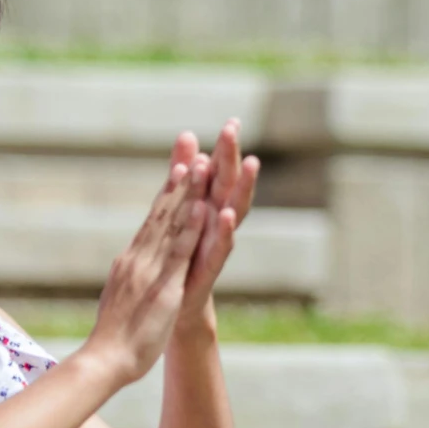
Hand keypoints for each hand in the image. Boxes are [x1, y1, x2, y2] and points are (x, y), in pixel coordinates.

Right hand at [80, 137, 212, 384]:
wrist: (103, 360)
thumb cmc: (112, 338)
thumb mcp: (119, 298)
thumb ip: (126, 279)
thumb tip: (126, 267)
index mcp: (131, 262)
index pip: (152, 221)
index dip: (166, 195)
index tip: (179, 169)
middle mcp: (139, 259)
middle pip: (161, 214)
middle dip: (178, 183)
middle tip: (193, 153)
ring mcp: (151, 270)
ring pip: (171, 225)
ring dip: (187, 194)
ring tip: (200, 166)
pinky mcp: (163, 286)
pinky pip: (181, 253)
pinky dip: (192, 229)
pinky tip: (203, 209)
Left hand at [176, 118, 261, 335]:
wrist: (178, 307)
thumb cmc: (182, 255)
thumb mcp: (181, 209)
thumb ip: (184, 174)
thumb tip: (188, 134)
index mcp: (208, 208)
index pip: (219, 174)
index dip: (226, 149)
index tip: (233, 120)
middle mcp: (217, 224)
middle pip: (227, 186)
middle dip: (232, 158)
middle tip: (235, 130)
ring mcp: (215, 246)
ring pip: (232, 212)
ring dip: (240, 188)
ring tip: (250, 163)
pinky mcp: (209, 269)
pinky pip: (219, 248)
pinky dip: (224, 231)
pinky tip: (226, 213)